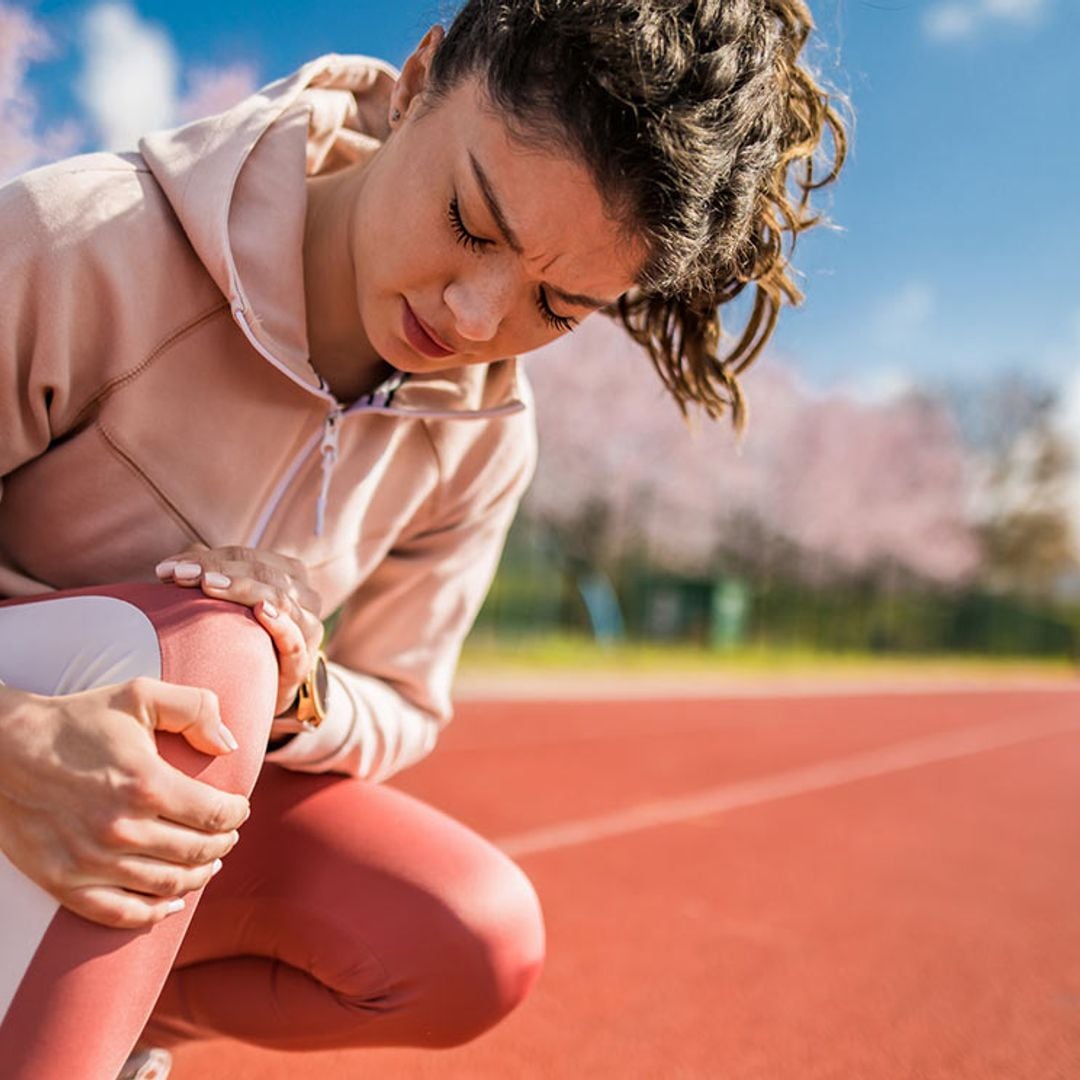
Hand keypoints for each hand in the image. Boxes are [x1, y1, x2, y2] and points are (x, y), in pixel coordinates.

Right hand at [0, 680, 248, 929]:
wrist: (2, 751)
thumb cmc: (77, 721)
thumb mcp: (140, 695)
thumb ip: (195, 708)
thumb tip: (229, 745)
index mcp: (146, 783)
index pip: (215, 814)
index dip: (236, 814)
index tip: (238, 808)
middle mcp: (122, 829)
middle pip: (197, 852)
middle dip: (222, 844)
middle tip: (227, 836)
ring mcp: (92, 862)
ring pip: (167, 885)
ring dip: (198, 877)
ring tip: (208, 864)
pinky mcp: (64, 883)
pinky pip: (120, 914)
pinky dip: (153, 914)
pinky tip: (171, 902)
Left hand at [155, 545, 323, 715]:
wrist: (262, 691)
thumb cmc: (243, 641)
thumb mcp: (227, 605)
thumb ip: (208, 579)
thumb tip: (172, 565)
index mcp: (290, 575)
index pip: (248, 557)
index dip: (209, 557)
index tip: (167, 568)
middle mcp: (305, 597)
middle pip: (264, 572)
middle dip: (219, 569)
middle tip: (181, 574)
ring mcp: (307, 630)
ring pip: (281, 597)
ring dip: (242, 588)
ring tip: (208, 584)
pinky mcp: (302, 664)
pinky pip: (295, 640)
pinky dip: (280, 623)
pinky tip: (260, 611)